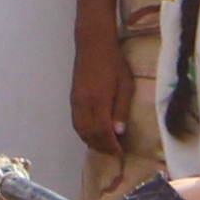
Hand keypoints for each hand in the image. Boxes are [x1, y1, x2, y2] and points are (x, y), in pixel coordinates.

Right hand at [69, 29, 133, 161]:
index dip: (111, 146)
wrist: (93, 46)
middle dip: (102, 147)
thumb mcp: (125, 85)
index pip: (104, 132)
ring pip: (81, 130)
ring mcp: (76, 102)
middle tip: (114, 153)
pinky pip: (76, 122)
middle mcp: (85, 104)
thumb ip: (121, 109)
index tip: (120, 153)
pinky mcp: (73, 99)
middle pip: (91, 134)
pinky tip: (92, 135)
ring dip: (92, 142)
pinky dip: (83, 133)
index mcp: (99, 101)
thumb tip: (119, 132)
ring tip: (104, 147)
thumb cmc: (114, 63)